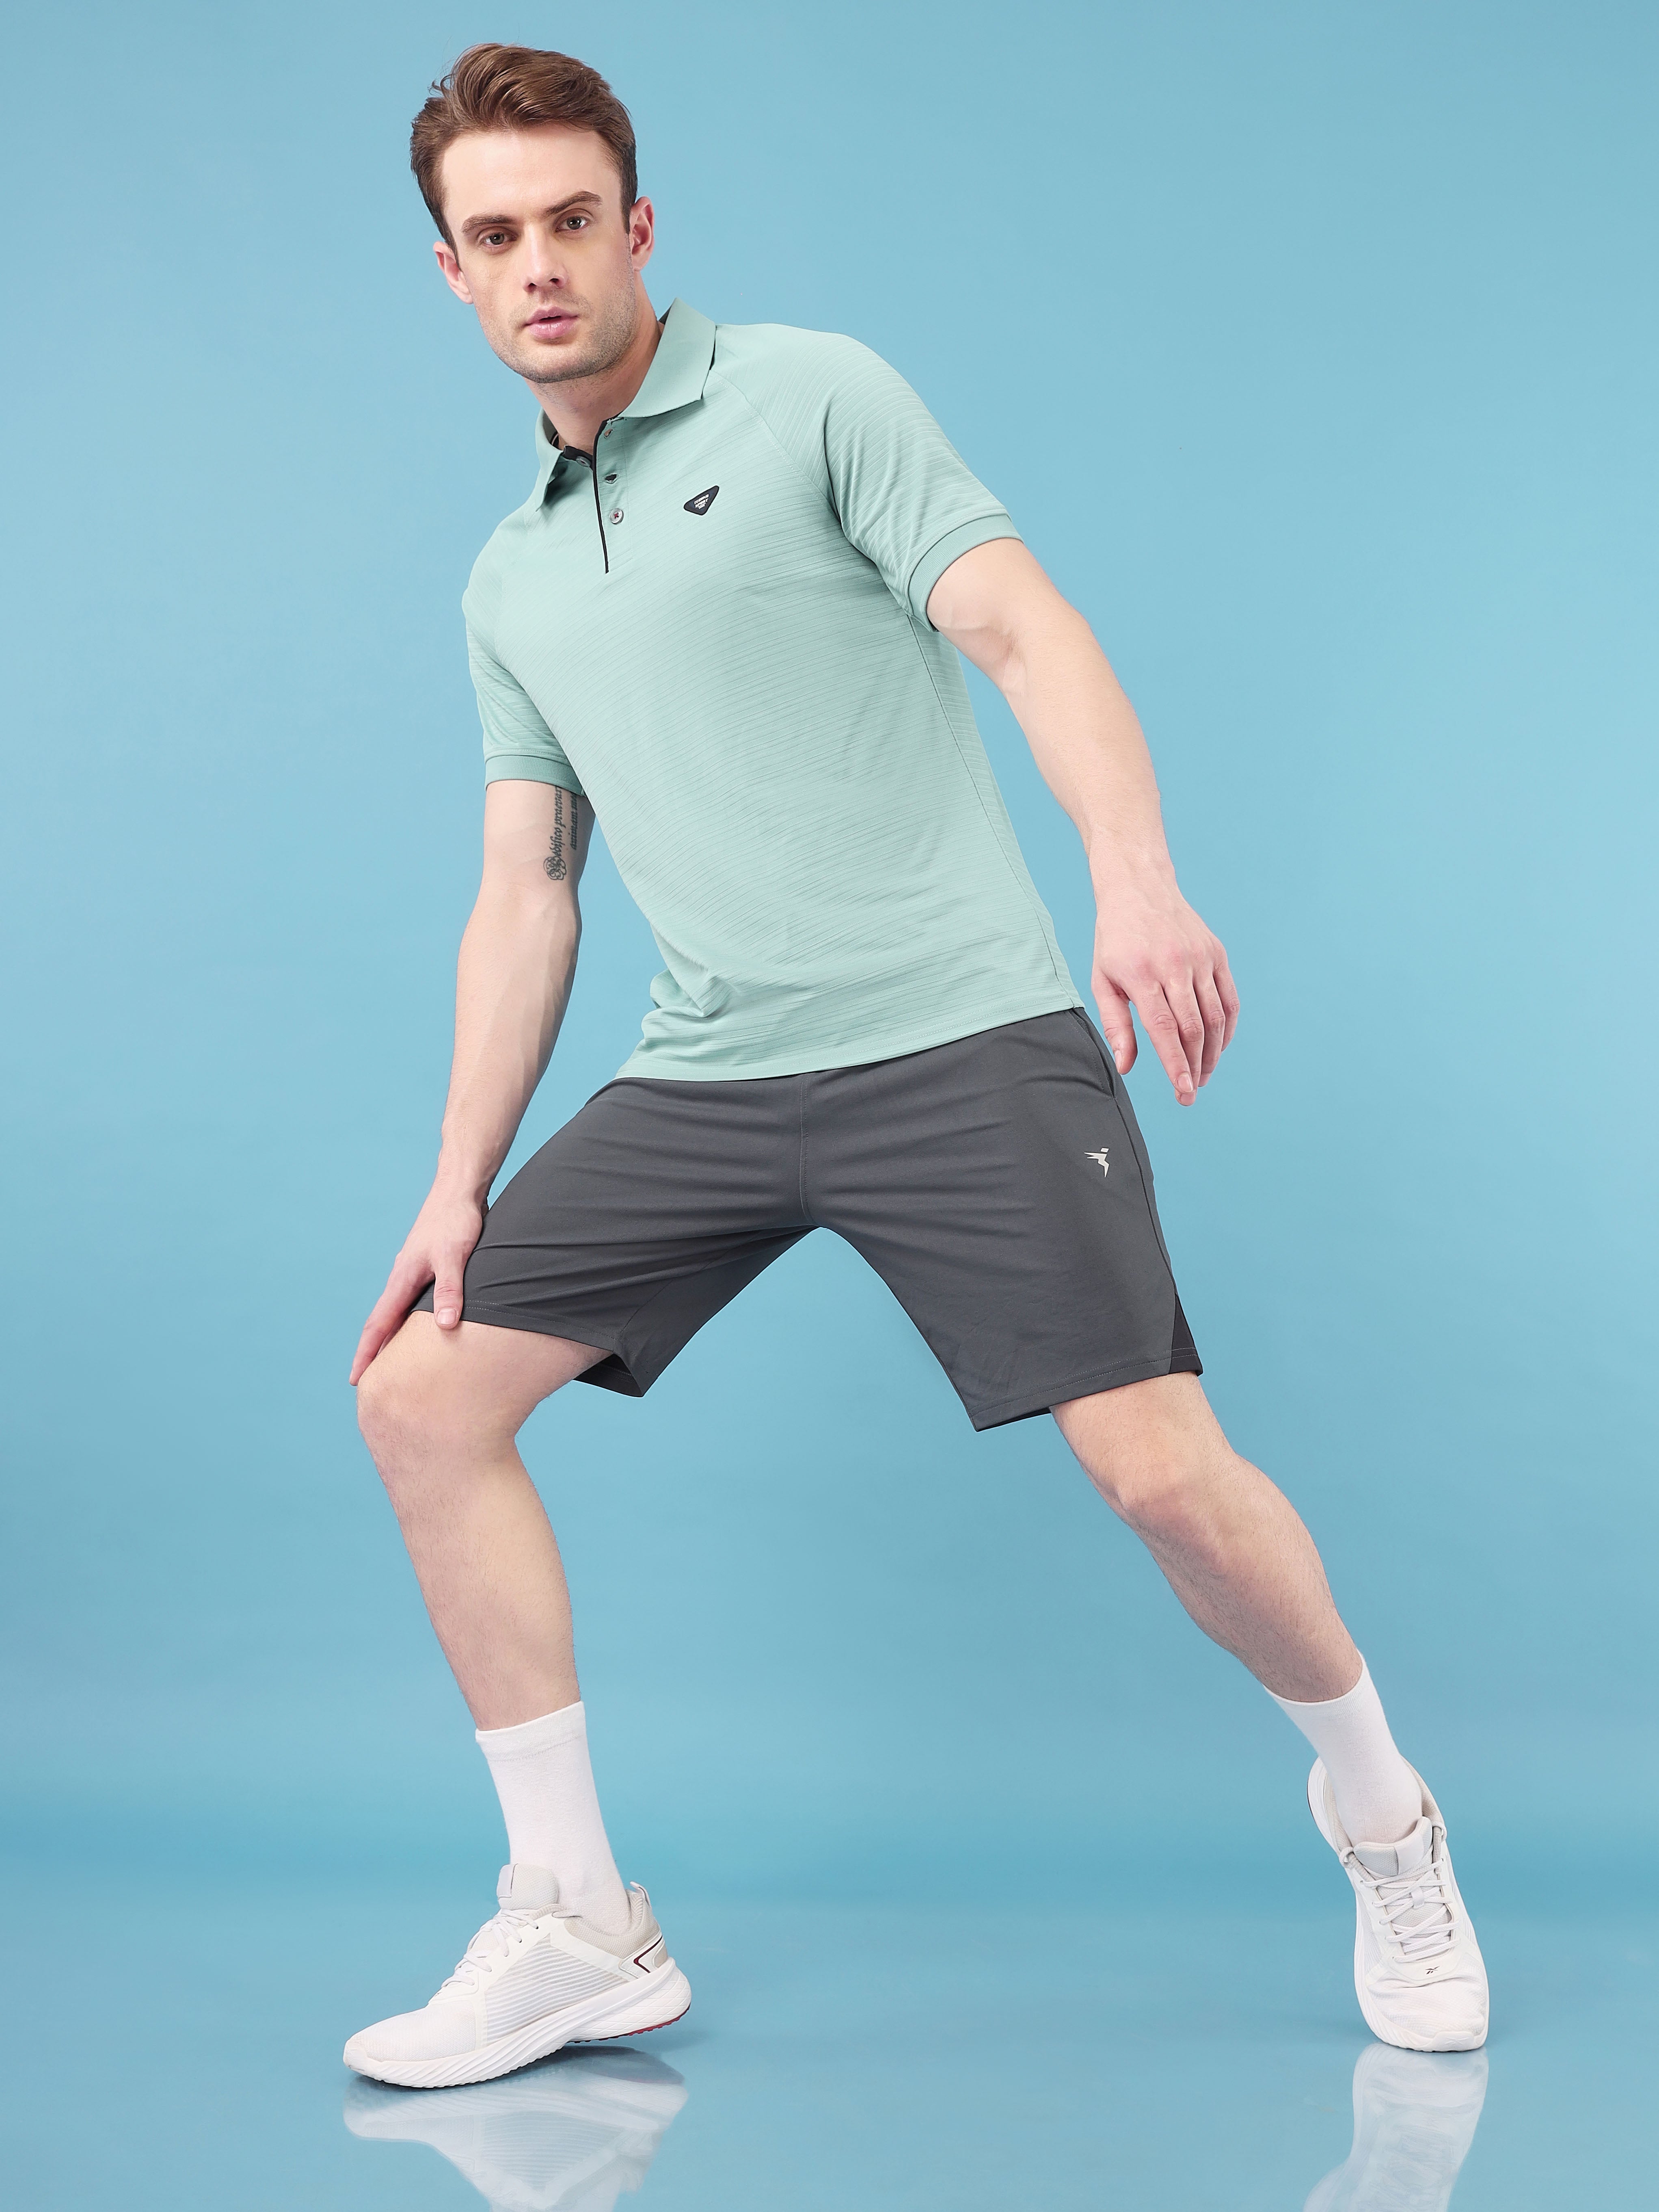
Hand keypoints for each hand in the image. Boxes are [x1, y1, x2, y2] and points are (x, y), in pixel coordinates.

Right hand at [348, 1182, 485, 1383]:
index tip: (356, 1380)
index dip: (368, 1354)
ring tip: (391, 1367)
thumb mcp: (456, 1256)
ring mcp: (414, 1274)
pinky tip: (420, 1333)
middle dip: (374, 1354)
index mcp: (402, 1280)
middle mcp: (403, 1279)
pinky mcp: (428, 1269)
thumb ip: (450, 1290)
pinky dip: (410, 1323)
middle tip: (368, 1384)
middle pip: (383, 1324)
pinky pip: (413, 1304)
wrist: (459, 1190)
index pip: (378, 1325)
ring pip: (398, 1314)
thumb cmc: (456, 1220)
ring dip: (392, 1339)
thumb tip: (445, 1326)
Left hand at [1092, 868, 1238, 1103]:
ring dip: (1212, 1053)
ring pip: (1215, 1017)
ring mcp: (1201, 958)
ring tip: (1203, 1075)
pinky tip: (1218, 1047)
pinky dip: (1227, 1028)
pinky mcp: (1217, 954)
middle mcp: (1175, 965)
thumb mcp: (1102, 979)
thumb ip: (1115, 1024)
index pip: (1164, 1028)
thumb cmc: (1116, 940)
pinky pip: (1229, 999)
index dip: (1176, 1064)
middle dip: (1195, 1067)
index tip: (1184, 1092)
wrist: (1140, 889)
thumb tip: (1126, 1066)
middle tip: (1190, 1093)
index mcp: (1141, 973)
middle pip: (1194, 1027)